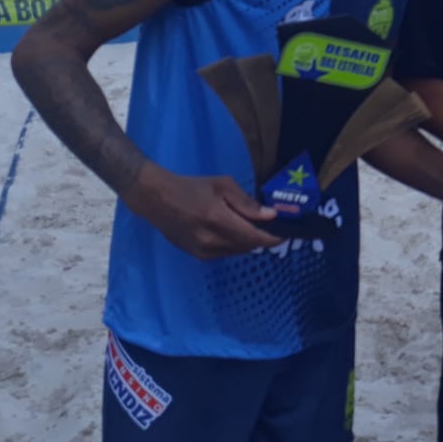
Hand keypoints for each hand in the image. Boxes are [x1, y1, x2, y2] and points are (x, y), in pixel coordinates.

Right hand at [125, 163, 280, 258]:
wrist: (157, 199)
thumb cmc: (192, 187)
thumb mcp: (222, 185)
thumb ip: (246, 203)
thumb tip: (270, 215)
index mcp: (217, 220)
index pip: (253, 237)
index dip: (272, 238)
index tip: (285, 233)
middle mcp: (210, 241)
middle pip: (248, 246)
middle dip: (262, 238)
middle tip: (270, 226)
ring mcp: (202, 251)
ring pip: (237, 251)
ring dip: (247, 242)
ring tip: (249, 226)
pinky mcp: (197, 256)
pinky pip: (225, 253)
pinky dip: (233, 244)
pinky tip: (231, 231)